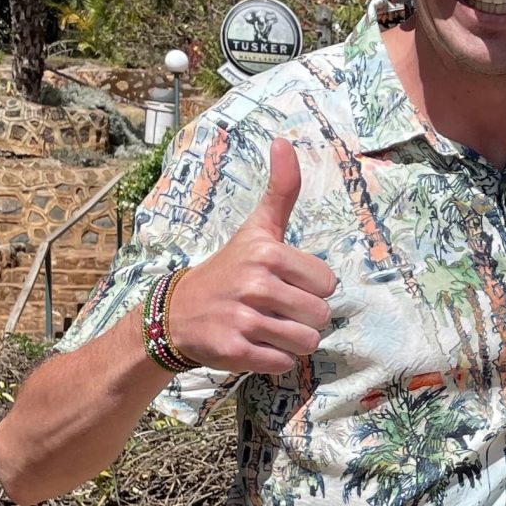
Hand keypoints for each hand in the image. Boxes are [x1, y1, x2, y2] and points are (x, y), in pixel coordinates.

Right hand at [161, 139, 335, 375]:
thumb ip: (280, 191)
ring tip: (266, 328)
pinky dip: (274, 359)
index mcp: (268, 253)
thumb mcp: (256, 229)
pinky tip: (254, 345)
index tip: (285, 284)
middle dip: (303, 318)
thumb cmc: (228, 269)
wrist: (178, 312)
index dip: (310, 288)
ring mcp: (244, 319)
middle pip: (321, 315)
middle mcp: (256, 284)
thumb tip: (284, 142)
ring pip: (306, 342)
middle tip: (275, 310)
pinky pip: (283, 363)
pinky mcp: (236, 351)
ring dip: (291, 341)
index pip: (327, 283)